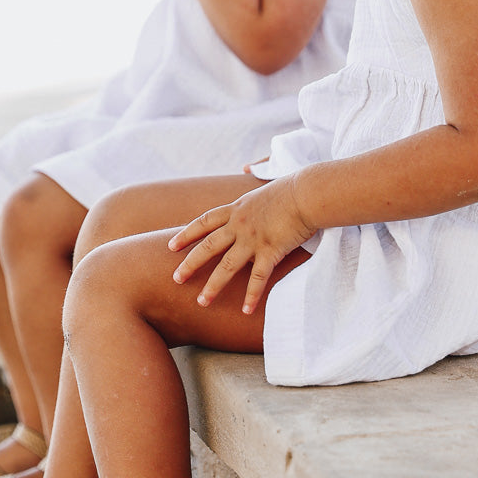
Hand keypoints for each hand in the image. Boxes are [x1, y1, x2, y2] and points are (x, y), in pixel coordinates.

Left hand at [169, 176, 315, 314]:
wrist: (307, 193)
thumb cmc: (291, 187)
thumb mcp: (265, 182)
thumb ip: (253, 179)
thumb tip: (246, 166)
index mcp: (236, 208)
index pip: (204, 222)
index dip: (187, 234)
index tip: (171, 246)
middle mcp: (239, 224)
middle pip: (208, 246)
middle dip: (190, 264)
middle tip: (176, 279)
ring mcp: (253, 239)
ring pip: (226, 266)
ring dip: (213, 286)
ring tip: (201, 302)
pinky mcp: (270, 250)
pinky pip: (258, 277)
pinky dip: (251, 295)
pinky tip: (245, 311)